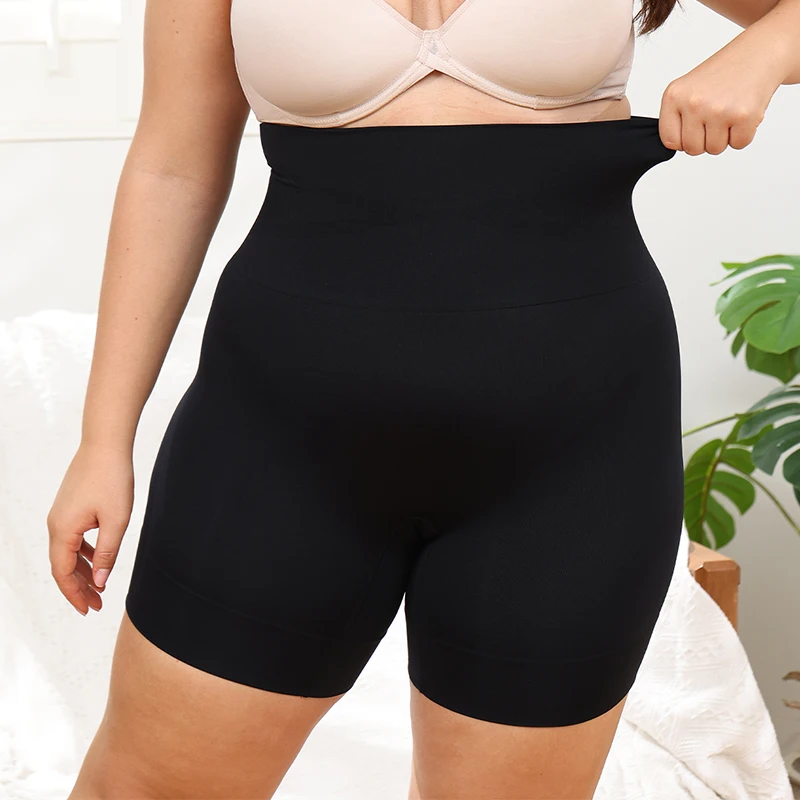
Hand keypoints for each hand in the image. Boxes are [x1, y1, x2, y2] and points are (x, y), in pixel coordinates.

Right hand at [47, 441, 133, 614]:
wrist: (105, 444)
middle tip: (97, 605)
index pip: (63, 573)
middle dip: (78, 587)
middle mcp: (55, 524)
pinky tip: (97, 560)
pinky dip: (83, 553)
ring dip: (82, 571)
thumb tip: (98, 582)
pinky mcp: (69, 507)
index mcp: (62, 530)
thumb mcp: (116, 520)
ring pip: (67, 552)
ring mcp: (61, 514)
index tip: (88, 611)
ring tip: (99, 588)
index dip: (74, 594)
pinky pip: (72, 538)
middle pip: (62, 565)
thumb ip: (107, 553)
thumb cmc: (113, 479)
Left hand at [658, 45, 781, 154]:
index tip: (694, 127)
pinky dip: (743, 133)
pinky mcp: (743, 116)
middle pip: (692, 149)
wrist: (758, 53)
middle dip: (705, 139)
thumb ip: (676, 118)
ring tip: (729, 111)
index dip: (684, 139)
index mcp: (674, 96)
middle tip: (715, 116)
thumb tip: (674, 146)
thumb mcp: (687, 90)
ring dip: (725, 136)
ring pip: (715, 149)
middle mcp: (694, 103)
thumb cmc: (723, 74)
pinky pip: (738, 144)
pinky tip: (742, 113)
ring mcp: (718, 110)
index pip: (669, 141)